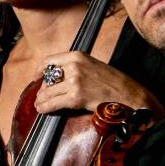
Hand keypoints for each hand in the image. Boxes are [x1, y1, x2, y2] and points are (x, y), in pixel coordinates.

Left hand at [34, 51, 161, 116]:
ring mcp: (74, 81)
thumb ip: (74, 67)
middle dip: (42, 89)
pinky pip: (52, 103)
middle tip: (41, 96)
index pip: (49, 61)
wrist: (127, 94)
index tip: (37, 78)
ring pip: (47, 92)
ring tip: (39, 104)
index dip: (39, 71)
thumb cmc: (112, 82)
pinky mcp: (75, 97)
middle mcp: (74, 66)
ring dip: (41, 100)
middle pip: (47, 79)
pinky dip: (45, 108)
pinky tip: (43, 110)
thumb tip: (56, 77)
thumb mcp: (92, 65)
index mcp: (77, 55)